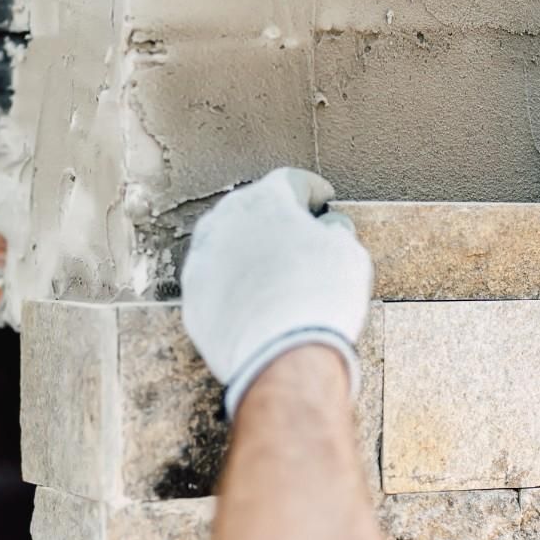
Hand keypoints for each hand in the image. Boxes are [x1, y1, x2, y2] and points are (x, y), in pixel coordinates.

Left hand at [181, 167, 372, 417]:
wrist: (282, 357)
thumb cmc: (320, 298)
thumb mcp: (346, 253)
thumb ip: (335, 230)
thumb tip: (329, 226)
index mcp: (264, 200)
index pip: (292, 182)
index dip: (314, 191)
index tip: (326, 200)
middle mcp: (223, 221)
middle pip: (253, 210)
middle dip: (277, 220)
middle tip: (302, 236)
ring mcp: (202, 261)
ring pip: (229, 245)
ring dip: (251, 252)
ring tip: (276, 272)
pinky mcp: (193, 299)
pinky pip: (218, 283)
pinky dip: (235, 286)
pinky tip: (256, 301)